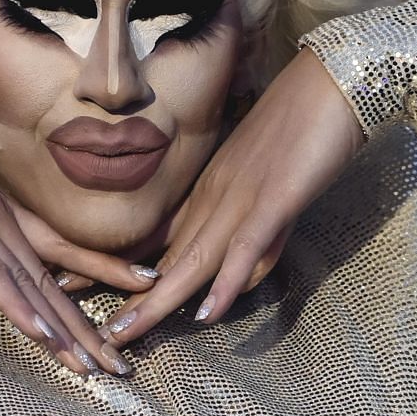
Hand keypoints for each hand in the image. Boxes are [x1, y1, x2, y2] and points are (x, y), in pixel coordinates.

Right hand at [0, 75, 137, 375]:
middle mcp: (0, 220)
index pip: (60, 251)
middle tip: (120, 366)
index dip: (99, 275)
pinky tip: (43, 333)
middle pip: (54, 280)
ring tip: (93, 366)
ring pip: (31, 285)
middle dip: (86, 328)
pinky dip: (19, 307)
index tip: (137, 295)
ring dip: (62, 330)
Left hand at [98, 47, 364, 346]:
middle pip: (168, 258)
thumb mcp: (272, 186)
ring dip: (158, 302)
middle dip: (131, 299)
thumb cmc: (306, 126)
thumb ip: (256, 227)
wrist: (332, 81)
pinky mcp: (275, 198)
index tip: (84, 288)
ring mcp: (242, 197)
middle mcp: (217, 196)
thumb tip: (243, 271)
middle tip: (97, 334)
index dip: (125, 272)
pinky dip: (225, 283)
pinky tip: (206, 314)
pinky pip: (245, 245)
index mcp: (212, 191)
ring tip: (125, 334)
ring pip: (193, 258)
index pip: (163, 240)